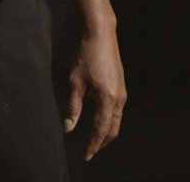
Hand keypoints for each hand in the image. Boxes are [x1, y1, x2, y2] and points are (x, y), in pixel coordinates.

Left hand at [63, 28, 126, 160]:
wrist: (100, 33)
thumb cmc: (85, 55)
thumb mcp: (75, 82)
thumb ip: (72, 107)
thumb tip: (67, 128)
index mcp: (108, 99)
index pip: (100, 130)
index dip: (92, 145)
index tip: (84, 156)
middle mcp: (119, 98)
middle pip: (112, 129)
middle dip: (101, 142)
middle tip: (89, 151)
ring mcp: (122, 91)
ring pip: (116, 119)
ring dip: (105, 132)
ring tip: (94, 139)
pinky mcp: (120, 84)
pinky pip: (117, 109)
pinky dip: (109, 119)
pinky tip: (100, 118)